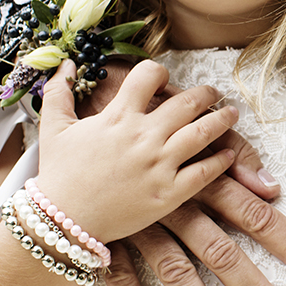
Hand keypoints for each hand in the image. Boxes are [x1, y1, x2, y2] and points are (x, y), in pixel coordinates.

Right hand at [35, 61, 237, 242]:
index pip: (149, 76)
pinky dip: (220, 161)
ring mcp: (159, 165)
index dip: (158, 72)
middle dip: (205, 93)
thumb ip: (60, 93)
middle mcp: (144, 137)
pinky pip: (204, 172)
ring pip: (203, 133)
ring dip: (222, 119)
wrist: (62, 222)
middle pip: (187, 103)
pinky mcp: (169, 194)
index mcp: (118, 117)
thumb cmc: (58, 175)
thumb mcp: (53, 129)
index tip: (163, 79)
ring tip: (231, 113)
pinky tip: (227, 154)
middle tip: (213, 93)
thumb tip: (65, 64)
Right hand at [78, 60, 285, 285]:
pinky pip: (121, 277)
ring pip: (176, 272)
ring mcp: (143, 226)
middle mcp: (179, 206)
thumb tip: (273, 187)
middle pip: (223, 252)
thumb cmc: (156, 122)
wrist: (91, 115)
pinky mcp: (111, 237)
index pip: (258, 214)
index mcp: (205, 179)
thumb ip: (237, 154)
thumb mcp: (196, 129)